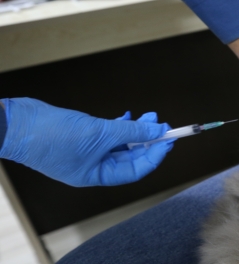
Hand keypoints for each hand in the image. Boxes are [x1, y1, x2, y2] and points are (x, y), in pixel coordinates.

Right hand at [0, 98, 173, 186]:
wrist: (16, 124)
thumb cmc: (52, 136)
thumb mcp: (99, 133)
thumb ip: (131, 131)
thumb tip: (158, 129)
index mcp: (96, 175)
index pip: (136, 170)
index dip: (155, 154)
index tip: (169, 139)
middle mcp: (93, 167)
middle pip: (131, 157)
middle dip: (149, 140)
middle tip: (163, 124)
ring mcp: (87, 152)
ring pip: (122, 144)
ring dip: (137, 129)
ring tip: (150, 115)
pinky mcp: (81, 137)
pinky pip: (109, 134)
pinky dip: (121, 125)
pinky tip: (128, 115)